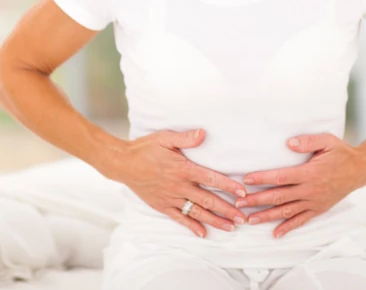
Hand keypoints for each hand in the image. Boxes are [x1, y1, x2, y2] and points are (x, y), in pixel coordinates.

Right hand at [120, 128, 247, 237]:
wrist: (123, 164)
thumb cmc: (145, 148)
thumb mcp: (165, 138)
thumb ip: (186, 138)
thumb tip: (203, 134)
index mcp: (183, 169)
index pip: (211, 178)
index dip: (228, 186)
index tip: (242, 193)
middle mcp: (179, 186)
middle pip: (208, 200)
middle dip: (227, 209)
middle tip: (242, 218)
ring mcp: (170, 198)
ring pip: (197, 212)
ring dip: (215, 220)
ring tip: (230, 228)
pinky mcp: (162, 205)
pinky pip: (179, 218)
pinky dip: (192, 226)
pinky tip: (203, 233)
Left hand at [237, 134, 365, 237]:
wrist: (360, 170)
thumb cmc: (341, 153)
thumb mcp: (327, 141)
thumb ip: (307, 141)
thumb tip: (288, 143)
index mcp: (309, 172)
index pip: (280, 177)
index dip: (262, 178)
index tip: (246, 180)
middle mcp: (310, 190)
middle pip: (279, 197)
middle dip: (257, 200)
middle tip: (239, 203)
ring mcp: (314, 202)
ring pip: (286, 212)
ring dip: (267, 216)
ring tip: (250, 220)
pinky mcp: (318, 209)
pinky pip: (301, 221)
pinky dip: (288, 228)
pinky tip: (275, 233)